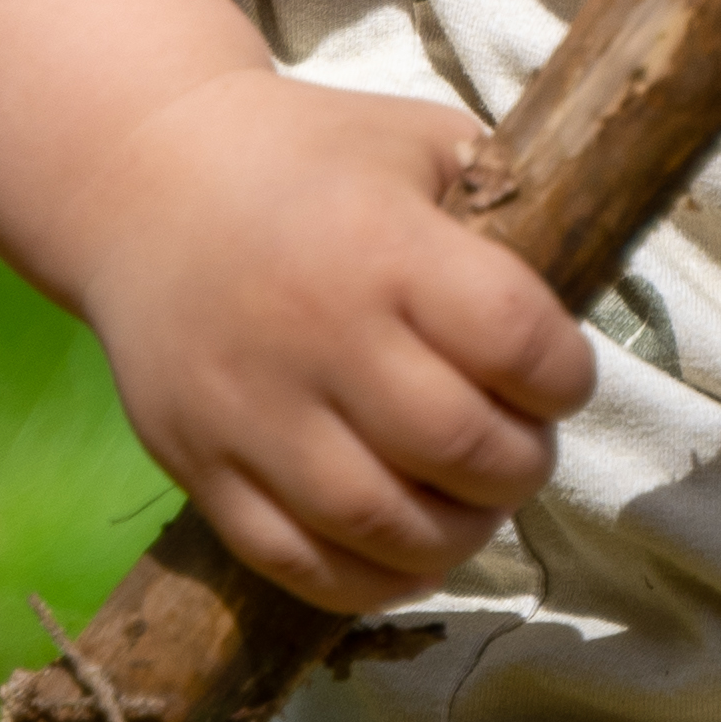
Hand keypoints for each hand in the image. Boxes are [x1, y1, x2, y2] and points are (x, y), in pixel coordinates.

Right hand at [67, 70, 596, 611]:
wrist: (143, 176)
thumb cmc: (312, 158)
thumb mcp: (422, 141)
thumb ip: (502, 210)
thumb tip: (577, 301)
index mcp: (385, 246)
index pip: (513, 340)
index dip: (565, 376)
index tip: (559, 376)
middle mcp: (317, 334)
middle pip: (456, 445)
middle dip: (521, 464)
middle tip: (521, 447)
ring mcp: (250, 410)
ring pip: (379, 521)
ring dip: (457, 535)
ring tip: (473, 504)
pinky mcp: (199, 465)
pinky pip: (293, 561)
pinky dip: (369, 580)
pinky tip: (408, 550)